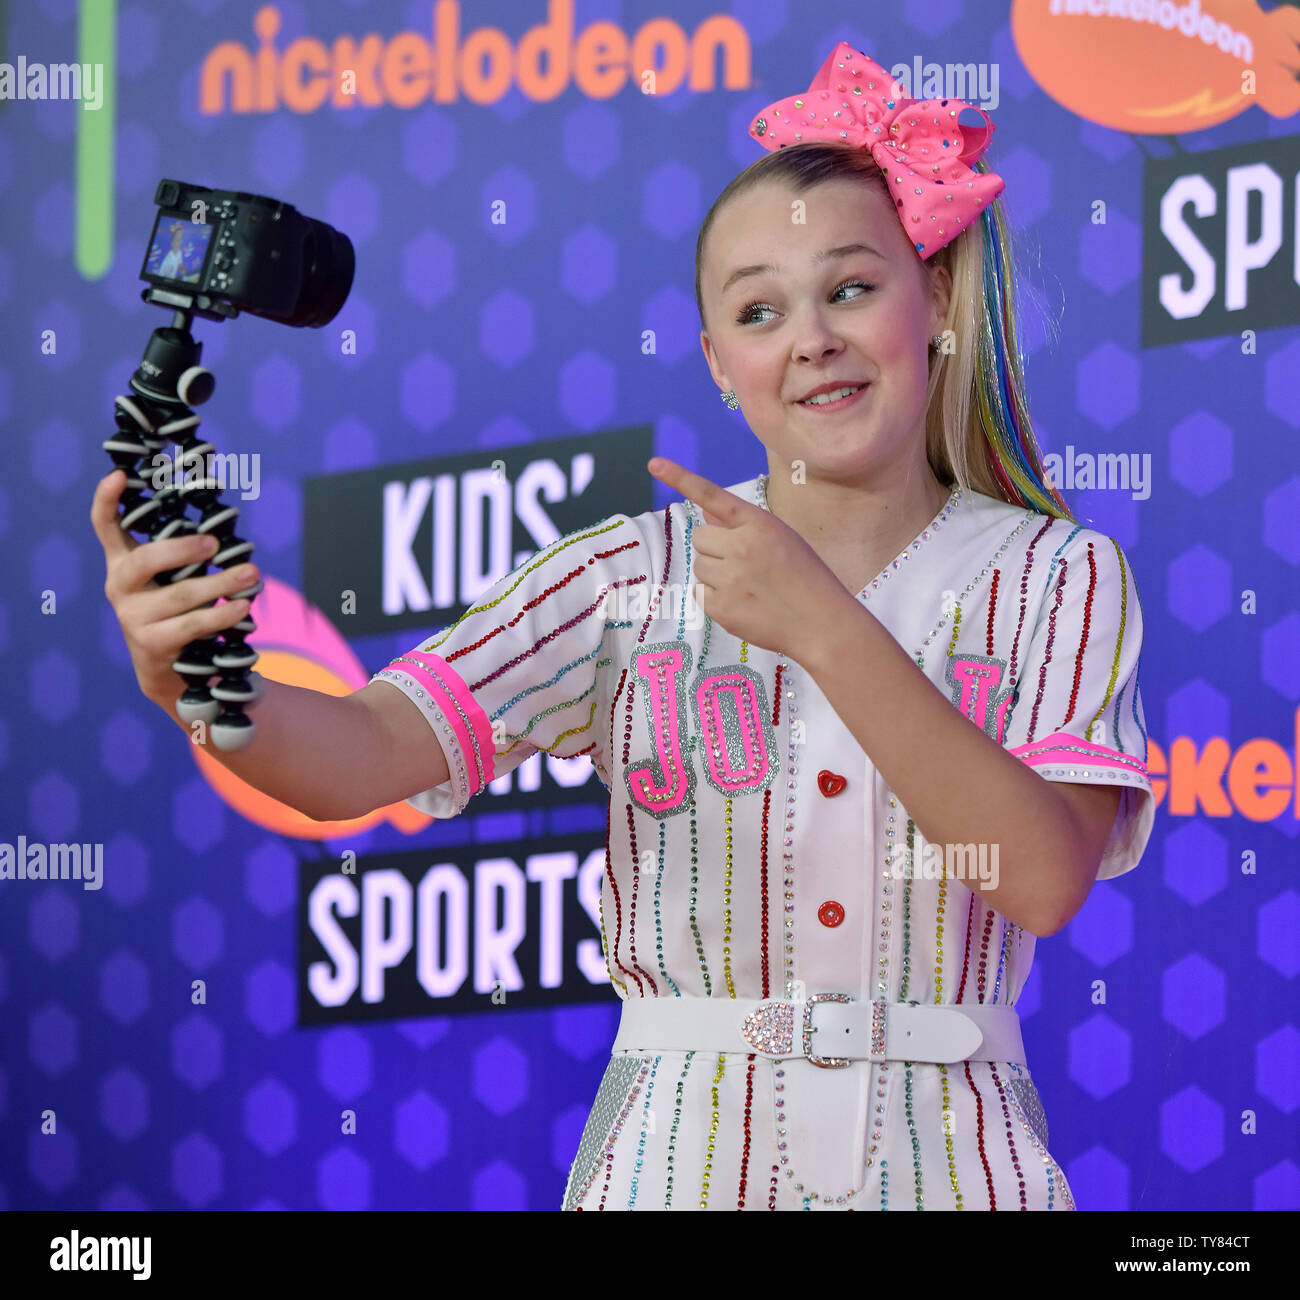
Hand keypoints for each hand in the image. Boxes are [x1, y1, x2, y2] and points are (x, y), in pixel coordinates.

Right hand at [91, 469, 258, 707]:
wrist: (168, 669)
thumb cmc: (177, 610)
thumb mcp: (173, 578)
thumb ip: (185, 555)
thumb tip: (225, 529)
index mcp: (122, 563)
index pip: (105, 527)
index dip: (106, 501)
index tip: (118, 476)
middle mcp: (119, 587)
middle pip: (145, 560)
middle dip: (183, 549)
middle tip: (215, 544)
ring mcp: (132, 617)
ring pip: (180, 594)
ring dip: (221, 583)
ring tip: (251, 574)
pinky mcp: (152, 643)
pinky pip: (193, 624)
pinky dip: (222, 613)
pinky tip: (243, 606)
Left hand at [647, 457, 853, 664]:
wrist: (821, 623)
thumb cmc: (805, 576)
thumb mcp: (781, 539)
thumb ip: (742, 526)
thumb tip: (706, 515)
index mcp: (760, 523)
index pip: (712, 496)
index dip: (681, 478)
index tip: (654, 465)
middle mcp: (742, 546)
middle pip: (699, 537)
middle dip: (714, 548)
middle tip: (742, 563)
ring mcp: (730, 579)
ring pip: (699, 565)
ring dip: (715, 573)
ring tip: (748, 585)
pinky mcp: (721, 608)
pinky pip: (701, 593)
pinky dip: (716, 598)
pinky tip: (744, 603)